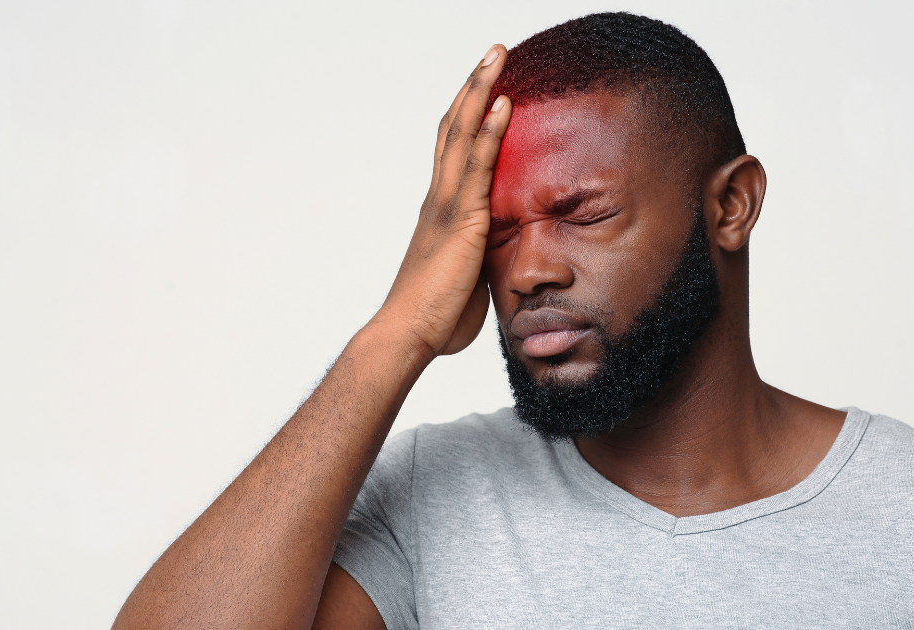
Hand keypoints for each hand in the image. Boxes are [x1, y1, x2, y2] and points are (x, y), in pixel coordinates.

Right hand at [373, 45, 510, 357]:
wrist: (409, 335)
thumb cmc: (434, 318)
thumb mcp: (464, 279)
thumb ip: (478, 259)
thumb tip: (494, 262)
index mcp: (439, 212)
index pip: (452, 151)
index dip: (467, 115)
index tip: (483, 86)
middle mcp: (439, 199)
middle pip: (453, 128)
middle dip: (473, 87)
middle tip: (492, 52)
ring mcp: (447, 206)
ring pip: (462, 134)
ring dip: (480, 91)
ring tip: (497, 55)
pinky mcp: (462, 220)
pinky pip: (479, 166)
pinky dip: (491, 132)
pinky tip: (504, 104)